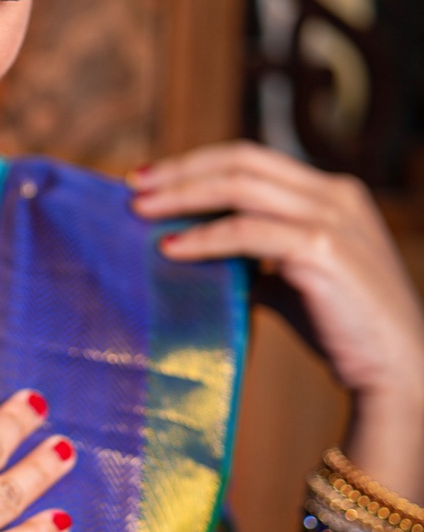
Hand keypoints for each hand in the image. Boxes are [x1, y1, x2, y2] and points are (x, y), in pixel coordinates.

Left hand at [128, 142, 423, 493]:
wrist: (397, 372)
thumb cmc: (345, 330)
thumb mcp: (297, 282)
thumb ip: (260, 262)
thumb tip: (206, 257)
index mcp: (332, 192)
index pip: (253, 159)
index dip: (199, 164)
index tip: (153, 178)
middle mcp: (335, 194)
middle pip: (241, 161)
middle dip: (181, 170)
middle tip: (133, 184)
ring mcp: (332, 217)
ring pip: (240, 186)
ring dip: (183, 196)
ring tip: (141, 211)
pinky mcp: (322, 249)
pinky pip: (246, 232)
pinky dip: (204, 237)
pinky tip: (172, 249)